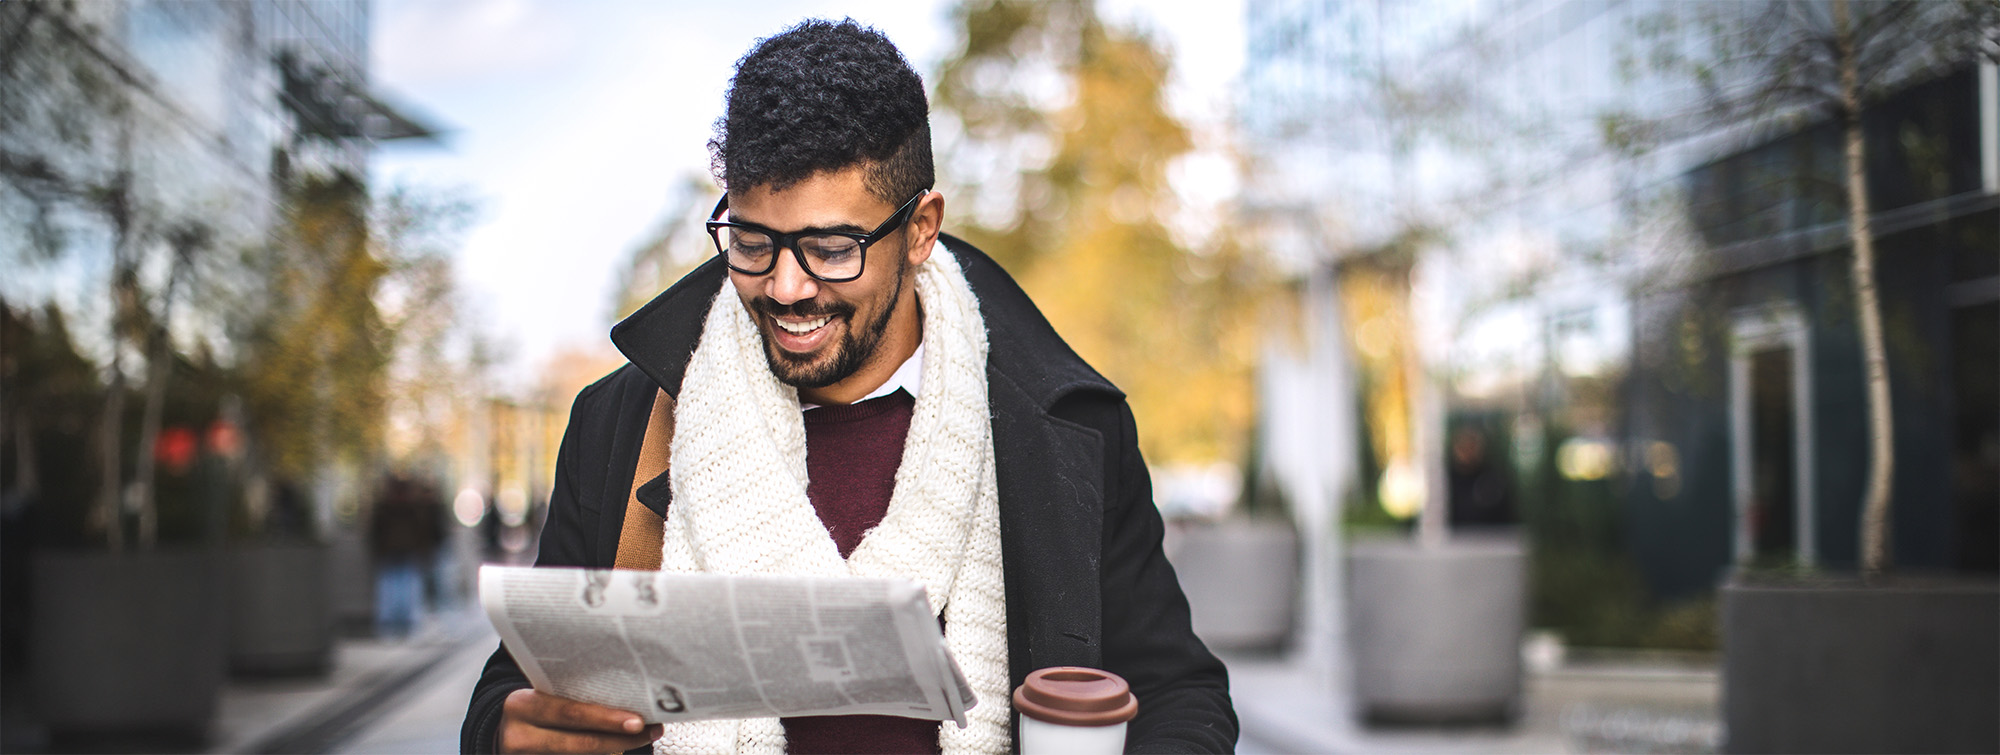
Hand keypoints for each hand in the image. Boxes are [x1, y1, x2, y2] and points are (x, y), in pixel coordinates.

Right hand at [498, 688, 664, 752]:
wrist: (503, 732)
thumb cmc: (533, 708)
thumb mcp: (540, 695)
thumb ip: (569, 695)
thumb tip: (624, 694)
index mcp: (522, 706)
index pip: (569, 713)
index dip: (606, 718)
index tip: (638, 720)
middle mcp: (520, 737)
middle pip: (580, 743)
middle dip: (619, 738)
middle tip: (651, 731)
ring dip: (616, 748)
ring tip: (644, 736)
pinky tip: (620, 748)